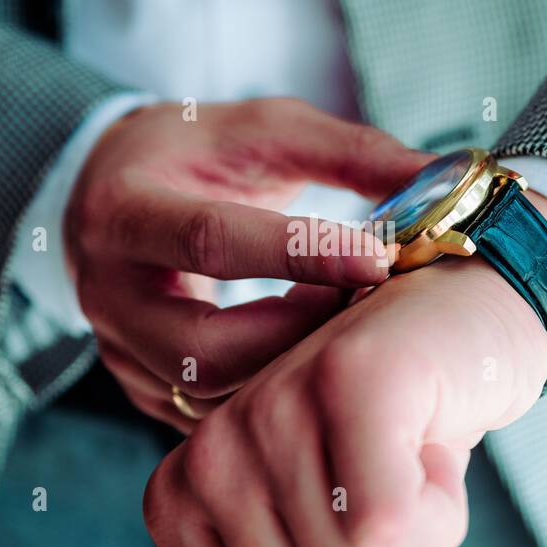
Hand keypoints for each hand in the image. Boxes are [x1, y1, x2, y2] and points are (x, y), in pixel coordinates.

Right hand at [64, 98, 430, 431]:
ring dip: (292, 368)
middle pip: (207, 349)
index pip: (211, 242)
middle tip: (360, 300)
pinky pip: (213, 416)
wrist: (108, 191)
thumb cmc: (196, 155)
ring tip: (339, 320)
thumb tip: (438, 178)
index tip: (380, 257)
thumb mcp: (265, 130)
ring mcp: (120, 352)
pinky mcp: (142, 389)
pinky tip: (313, 355)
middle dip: (301, 333)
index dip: (301, 253)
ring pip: (212, 396)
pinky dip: (273, 392)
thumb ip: (348, 151)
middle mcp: (108, 292)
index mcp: (125, 211)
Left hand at [143, 193, 546, 546]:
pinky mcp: (350, 380)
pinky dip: (443, 509)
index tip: (354, 537)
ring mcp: (273, 410)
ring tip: (409, 457)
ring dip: (424, 540)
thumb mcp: (316, 540)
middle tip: (395, 495)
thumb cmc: (392, 446)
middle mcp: (210, 454)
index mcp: (183, 502)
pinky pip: (393, 526)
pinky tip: (431, 440)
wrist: (462, 330)